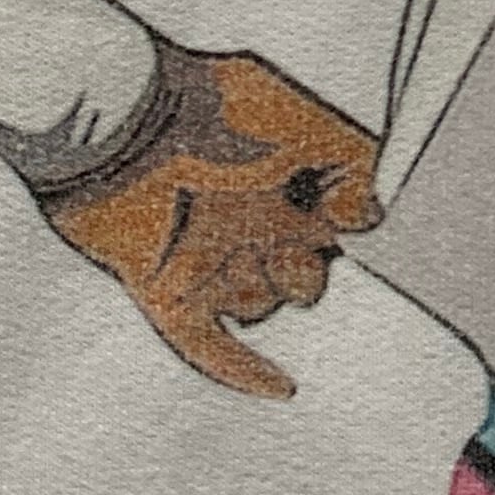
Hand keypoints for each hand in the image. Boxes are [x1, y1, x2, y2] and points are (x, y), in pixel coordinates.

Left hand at [35, 47, 381, 399]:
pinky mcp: (166, 293)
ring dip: (264, 288)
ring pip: (260, 305)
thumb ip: (352, 160)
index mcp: (273, 180)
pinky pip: (209, 347)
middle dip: (306, 266)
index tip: (353, 221)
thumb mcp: (300, 119)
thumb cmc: (206, 107)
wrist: (123, 123)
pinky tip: (283, 386)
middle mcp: (242, 222)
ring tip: (243, 250)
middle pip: (302, 274)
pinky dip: (247, 371)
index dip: (345, 226)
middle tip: (286, 237)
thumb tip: (371, 214)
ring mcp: (204, 260)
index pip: (329, 224)